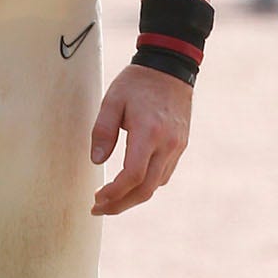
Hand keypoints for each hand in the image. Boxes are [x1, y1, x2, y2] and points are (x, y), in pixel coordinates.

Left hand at [90, 64, 194, 215]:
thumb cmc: (137, 82)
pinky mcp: (180, 145)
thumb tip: (97, 161)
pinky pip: (164, 174)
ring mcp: (177, 146)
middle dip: (121, 205)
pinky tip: (132, 183)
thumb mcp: (112, 101)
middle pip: (146, 189)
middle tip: (99, 209)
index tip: (96, 198)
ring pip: (156, 185)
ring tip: (111, 199)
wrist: (171, 68)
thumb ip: (102, 131)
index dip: (114, 193)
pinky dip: (147, 184)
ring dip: (133, 197)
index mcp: (149, 132)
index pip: (132, 175)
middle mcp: (167, 143)